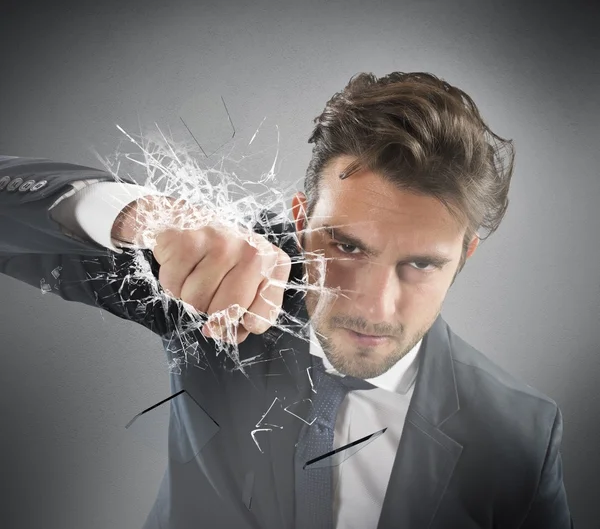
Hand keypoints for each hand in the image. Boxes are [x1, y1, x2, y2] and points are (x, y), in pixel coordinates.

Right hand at [152, 223, 291, 343]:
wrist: (187, 219)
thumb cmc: (219, 255)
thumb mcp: (245, 280)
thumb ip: (244, 312)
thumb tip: (221, 333)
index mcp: (273, 264)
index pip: (261, 318)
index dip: (242, 325)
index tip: (234, 315)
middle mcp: (252, 251)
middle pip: (227, 312)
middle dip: (211, 311)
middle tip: (210, 289)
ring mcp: (221, 243)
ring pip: (196, 302)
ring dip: (188, 295)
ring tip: (195, 272)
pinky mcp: (189, 241)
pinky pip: (174, 286)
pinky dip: (172, 283)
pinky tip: (182, 265)